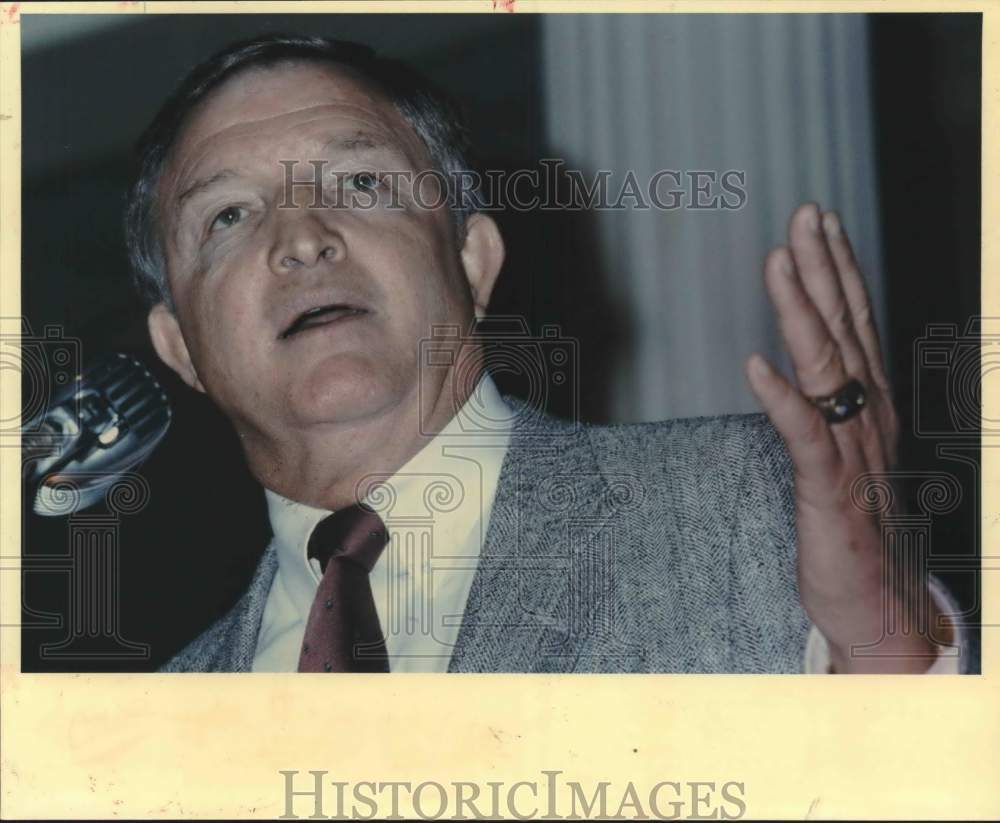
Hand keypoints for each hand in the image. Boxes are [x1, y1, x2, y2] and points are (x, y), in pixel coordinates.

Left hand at [745, 202, 942, 672]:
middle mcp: (868, 415)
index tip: (820, 222)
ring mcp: (852, 449)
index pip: (856, 322)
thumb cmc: (859, 523)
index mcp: (871, 403)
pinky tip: (756, 365)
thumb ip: (830, 403)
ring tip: (780, 262)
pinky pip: (803, 436)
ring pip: (826, 367)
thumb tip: (799, 361)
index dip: (838, 269)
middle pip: (845, 328)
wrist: (880, 601)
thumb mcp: (845, 451)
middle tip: (804, 213)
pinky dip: (781, 399)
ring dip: (802, 312)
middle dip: (823, 267)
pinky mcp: (829, 488)